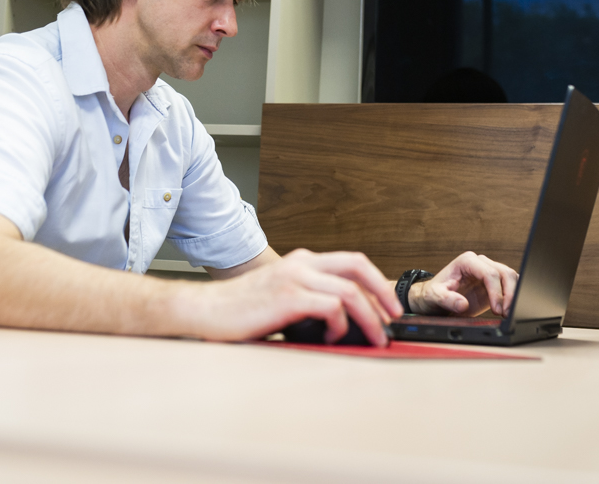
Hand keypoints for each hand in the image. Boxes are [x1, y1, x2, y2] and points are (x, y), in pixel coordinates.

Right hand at [192, 248, 402, 346]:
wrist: (205, 311)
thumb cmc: (239, 310)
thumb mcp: (280, 297)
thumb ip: (309, 299)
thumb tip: (344, 321)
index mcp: (302, 261)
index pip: (352, 262)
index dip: (376, 282)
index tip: (388, 307)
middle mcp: (301, 263)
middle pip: (358, 266)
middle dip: (383, 293)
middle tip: (393, 318)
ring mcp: (294, 278)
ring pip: (350, 290)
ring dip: (369, 317)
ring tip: (374, 338)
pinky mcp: (287, 297)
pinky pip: (331, 307)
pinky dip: (341, 325)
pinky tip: (333, 337)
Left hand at [410, 252, 518, 317]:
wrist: (435, 298)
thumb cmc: (434, 293)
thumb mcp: (434, 296)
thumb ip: (447, 299)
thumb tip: (463, 304)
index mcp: (467, 261)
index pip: (489, 273)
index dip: (496, 291)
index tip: (497, 309)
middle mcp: (479, 263)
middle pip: (504, 273)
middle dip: (509, 294)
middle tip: (506, 313)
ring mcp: (488, 271)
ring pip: (511, 277)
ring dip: (513, 295)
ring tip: (507, 313)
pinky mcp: (493, 283)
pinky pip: (510, 285)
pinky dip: (513, 296)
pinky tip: (509, 309)